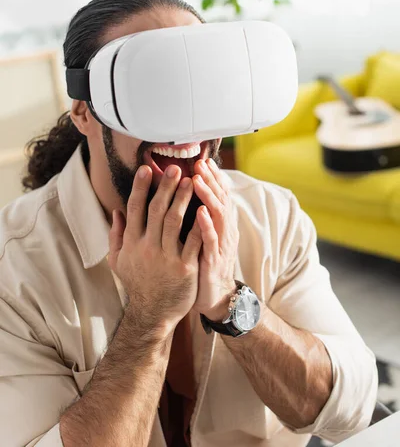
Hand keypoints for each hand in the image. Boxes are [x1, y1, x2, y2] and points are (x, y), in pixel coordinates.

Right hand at [107, 165, 202, 335]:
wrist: (153, 314)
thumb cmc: (137, 284)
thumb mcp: (118, 261)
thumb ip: (116, 235)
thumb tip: (116, 211)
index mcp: (131, 243)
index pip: (134, 209)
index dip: (141, 188)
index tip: (147, 169)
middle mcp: (147, 247)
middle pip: (156, 210)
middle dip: (165, 187)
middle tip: (174, 168)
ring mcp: (166, 258)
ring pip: (174, 221)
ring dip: (183, 199)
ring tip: (191, 181)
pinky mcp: (185, 268)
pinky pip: (193, 241)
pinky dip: (199, 224)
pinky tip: (206, 208)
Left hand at [191, 158, 238, 320]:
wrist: (215, 296)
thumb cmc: (203, 261)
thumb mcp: (202, 235)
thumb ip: (199, 214)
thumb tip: (190, 191)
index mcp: (219, 222)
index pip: (218, 194)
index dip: (212, 177)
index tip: (201, 160)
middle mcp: (224, 229)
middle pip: (220, 198)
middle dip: (210, 179)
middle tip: (199, 163)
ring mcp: (221, 244)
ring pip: (218, 215)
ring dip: (208, 196)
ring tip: (198, 180)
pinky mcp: (215, 260)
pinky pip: (212, 240)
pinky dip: (207, 225)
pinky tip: (200, 212)